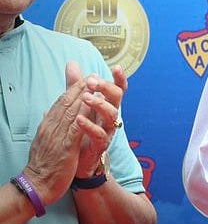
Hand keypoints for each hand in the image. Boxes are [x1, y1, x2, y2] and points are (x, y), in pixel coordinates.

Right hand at [22, 68, 88, 204]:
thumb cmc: (43, 163)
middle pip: (65, 102)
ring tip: (95, 85)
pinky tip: (92, 108)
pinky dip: (83, 117)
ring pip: (70, 112)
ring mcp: (57, 137)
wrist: (37, 185)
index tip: (86, 78)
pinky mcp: (65, 148)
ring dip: (84, 97)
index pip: (60, 102)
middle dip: (80, 87)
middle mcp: (51, 127)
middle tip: (93, 75)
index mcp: (47, 125)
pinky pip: (75, 129)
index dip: (74, 89)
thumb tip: (48, 111)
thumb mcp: (45, 139)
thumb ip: (50, 124)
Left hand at [70, 63, 127, 178]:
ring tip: (86, 97)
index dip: (119, 79)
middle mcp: (110, 116)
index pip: (118, 89)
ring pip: (112, 114)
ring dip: (100, 104)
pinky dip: (90, 126)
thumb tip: (72, 63)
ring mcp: (108, 130)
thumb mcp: (77, 104)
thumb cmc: (81, 130)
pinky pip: (100, 134)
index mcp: (106, 105)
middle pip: (117, 97)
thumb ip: (76, 85)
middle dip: (107, 87)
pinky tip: (79, 119)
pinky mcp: (101, 145)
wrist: (76, 160)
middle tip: (92, 81)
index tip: (116, 67)